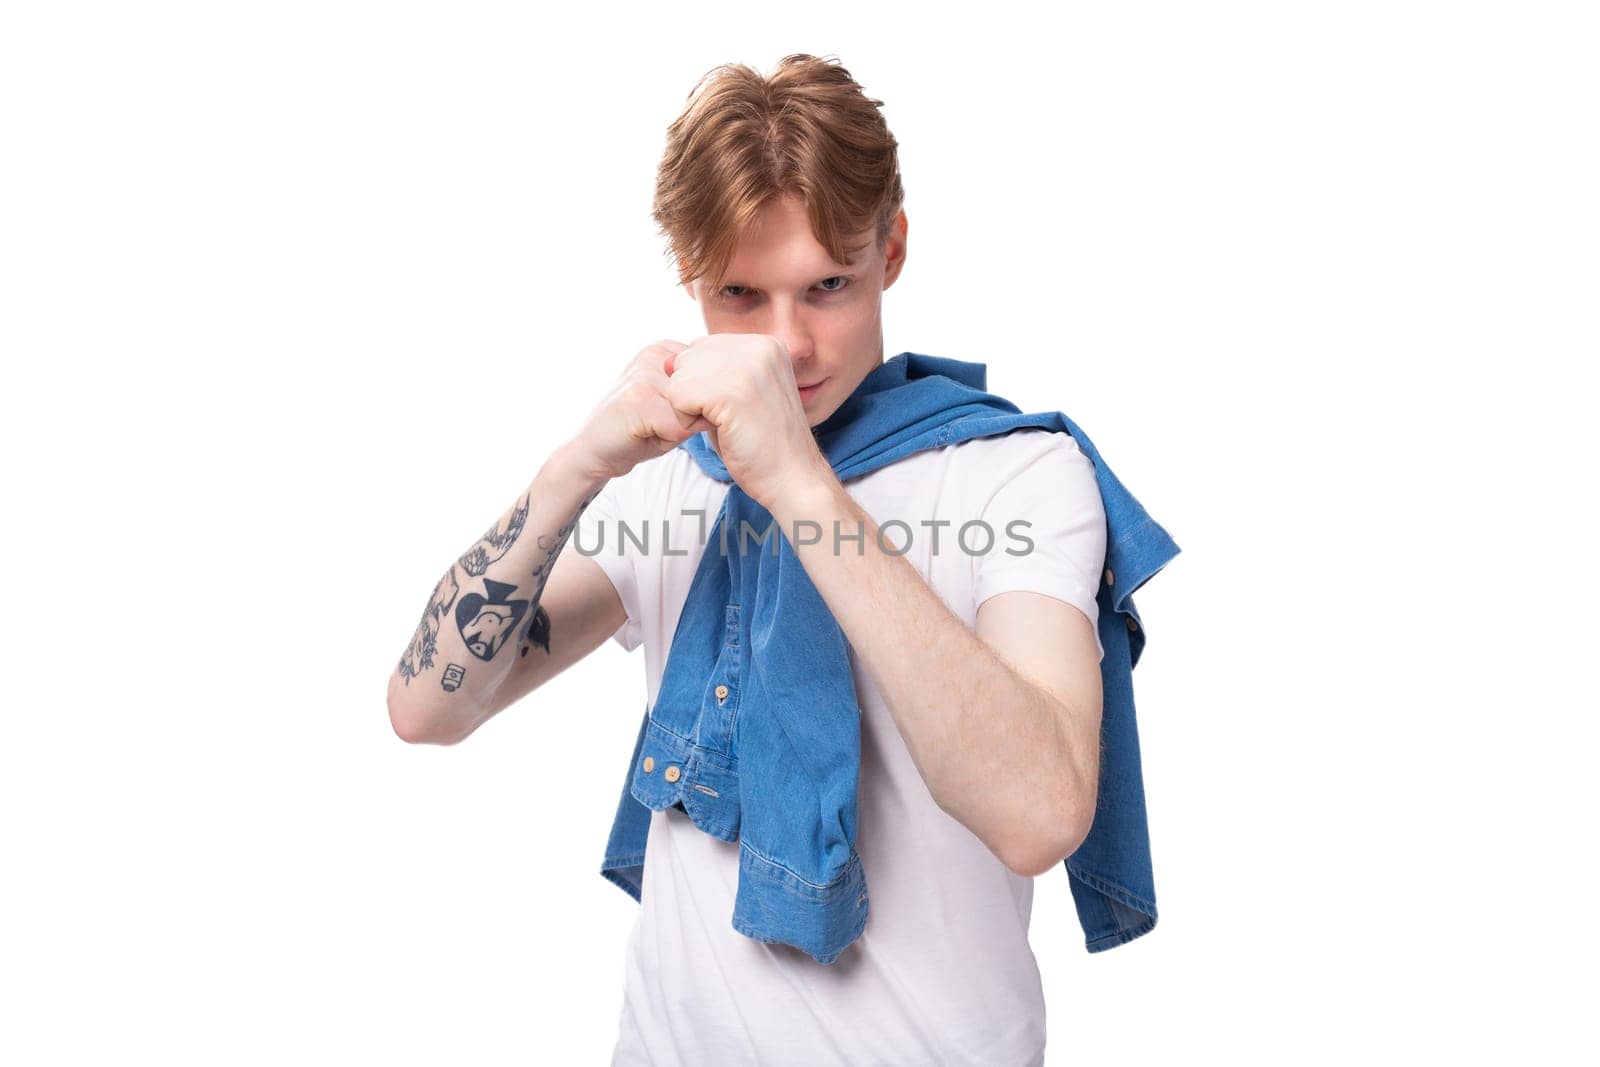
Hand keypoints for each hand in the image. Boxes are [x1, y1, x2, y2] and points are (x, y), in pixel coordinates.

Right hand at [570, 339, 716, 480]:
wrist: (595, 450)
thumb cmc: (641, 430)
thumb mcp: (677, 405)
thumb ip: (703, 394)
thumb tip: (739, 394)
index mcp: (668, 349)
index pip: (716, 378)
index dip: (700, 406)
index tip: (670, 412)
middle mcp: (657, 353)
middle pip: (707, 394)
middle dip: (692, 418)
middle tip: (659, 423)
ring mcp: (646, 372)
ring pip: (695, 411)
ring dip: (679, 431)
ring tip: (653, 428)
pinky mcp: (639, 397)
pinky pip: (679, 426)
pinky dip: (668, 440)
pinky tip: (644, 434)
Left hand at [661, 333, 831, 510]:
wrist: (794, 479)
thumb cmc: (764, 445)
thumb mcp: (741, 395)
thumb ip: (711, 372)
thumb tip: (668, 362)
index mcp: (765, 344)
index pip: (702, 348)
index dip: (705, 384)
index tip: (737, 408)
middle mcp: (759, 346)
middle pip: (688, 359)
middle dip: (695, 394)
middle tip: (731, 420)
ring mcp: (746, 365)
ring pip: (679, 377)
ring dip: (691, 409)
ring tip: (727, 426)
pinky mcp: (731, 390)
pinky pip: (678, 396)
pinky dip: (689, 421)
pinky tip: (720, 431)